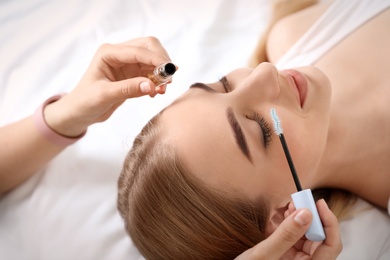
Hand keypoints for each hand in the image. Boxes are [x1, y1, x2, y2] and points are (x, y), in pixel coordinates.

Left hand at [44, 37, 171, 135]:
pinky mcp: (132, 75)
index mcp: (108, 53)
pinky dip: (157, 81)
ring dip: (161, 73)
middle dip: (161, 62)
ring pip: (152, 60)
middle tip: (168, 81)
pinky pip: (151, 73)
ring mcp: (126, 64)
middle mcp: (119, 54)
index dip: (156, 60)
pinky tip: (156, 93)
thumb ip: (128, 89)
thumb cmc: (84, 102)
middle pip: (149, 47)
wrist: (79, 113)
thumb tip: (151, 85)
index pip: (139, 50)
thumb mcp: (104, 96)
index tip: (170, 72)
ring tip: (162, 91)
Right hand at [235, 199, 341, 259]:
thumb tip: (306, 214)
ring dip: (301, 219)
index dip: (329, 223)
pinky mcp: (287, 256)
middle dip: (312, 217)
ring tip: (291, 205)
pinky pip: (295, 238)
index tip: (319, 203)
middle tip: (300, 200)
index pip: (331, 245)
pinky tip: (286, 215)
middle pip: (320, 239)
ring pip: (308, 237)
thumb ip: (285, 235)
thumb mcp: (264, 254)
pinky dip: (292, 225)